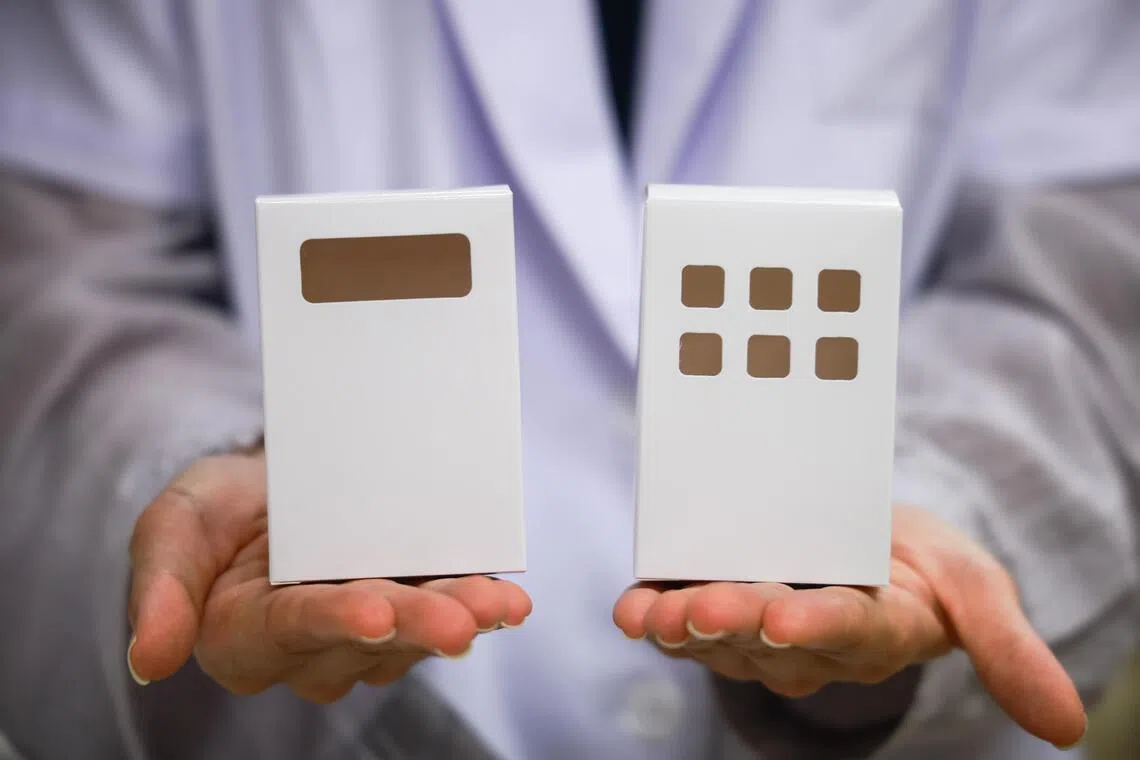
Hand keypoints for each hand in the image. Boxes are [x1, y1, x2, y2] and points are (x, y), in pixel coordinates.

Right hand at [127, 448, 530, 702]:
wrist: (276, 483)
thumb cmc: (220, 509)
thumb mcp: (173, 527)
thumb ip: (160, 589)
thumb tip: (150, 661)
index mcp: (243, 636)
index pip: (289, 631)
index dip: (333, 621)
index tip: (374, 612)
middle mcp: (309, 650)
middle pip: (366, 639)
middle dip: (416, 627)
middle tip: (462, 619)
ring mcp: (364, 635)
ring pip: (413, 635)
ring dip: (458, 618)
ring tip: (498, 604)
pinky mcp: (405, 609)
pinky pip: (440, 612)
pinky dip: (473, 603)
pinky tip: (506, 600)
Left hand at [612, 505, 1086, 748]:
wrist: (871, 543)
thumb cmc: (924, 565)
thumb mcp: (976, 587)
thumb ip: (1006, 647)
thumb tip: (1068, 729)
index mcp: (881, 629)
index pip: (850, 630)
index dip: (817, 625)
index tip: (787, 615)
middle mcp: (816, 641)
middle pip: (772, 637)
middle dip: (736, 623)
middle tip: (705, 607)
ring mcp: (765, 630)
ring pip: (722, 635)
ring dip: (684, 624)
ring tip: (654, 612)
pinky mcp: (726, 609)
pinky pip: (688, 620)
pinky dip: (657, 612)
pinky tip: (632, 607)